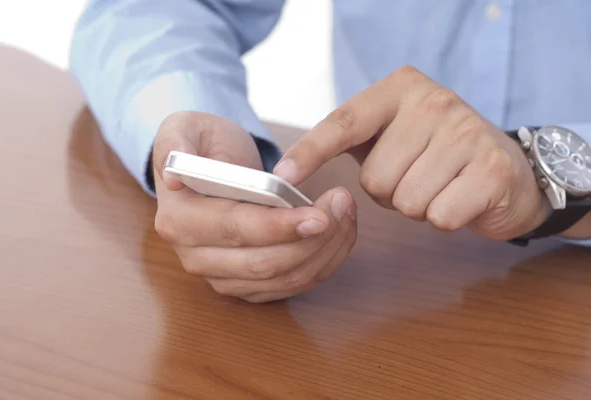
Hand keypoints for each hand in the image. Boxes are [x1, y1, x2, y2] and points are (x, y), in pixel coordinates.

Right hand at [152, 111, 356, 302]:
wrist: (210, 170)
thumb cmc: (203, 146)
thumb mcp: (184, 128)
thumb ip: (175, 142)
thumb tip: (174, 177)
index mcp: (179, 220)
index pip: (234, 231)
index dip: (279, 227)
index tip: (318, 214)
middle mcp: (196, 257)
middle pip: (263, 264)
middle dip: (312, 239)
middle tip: (342, 204)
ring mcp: (222, 277)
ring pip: (284, 279)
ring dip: (325, 250)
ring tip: (345, 210)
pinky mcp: (248, 285)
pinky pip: (294, 284)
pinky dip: (324, 261)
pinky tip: (340, 231)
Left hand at [274, 66, 550, 240]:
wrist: (510, 169)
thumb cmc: (437, 154)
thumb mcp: (393, 134)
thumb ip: (352, 140)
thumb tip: (291, 168)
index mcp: (400, 88)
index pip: (343, 123)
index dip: (310, 151)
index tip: (283, 175)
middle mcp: (434, 101)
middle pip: (374, 178)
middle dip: (389, 192)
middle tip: (418, 176)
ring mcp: (467, 132)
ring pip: (405, 200)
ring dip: (417, 206)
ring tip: (440, 185)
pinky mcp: (492, 168)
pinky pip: (439, 216)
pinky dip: (444, 218)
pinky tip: (461, 197)